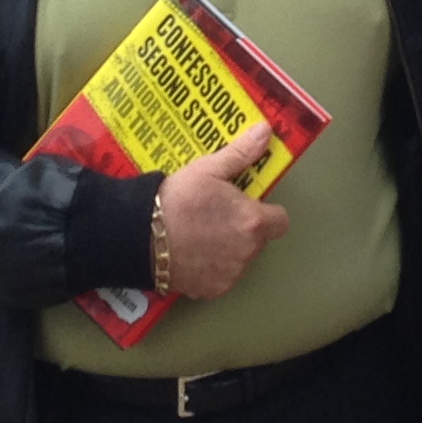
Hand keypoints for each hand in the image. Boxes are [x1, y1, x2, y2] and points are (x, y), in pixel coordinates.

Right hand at [155, 121, 284, 300]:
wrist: (140, 235)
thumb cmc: (177, 199)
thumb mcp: (208, 169)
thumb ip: (242, 153)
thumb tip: (266, 132)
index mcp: (253, 221)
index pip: (280, 221)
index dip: (266, 212)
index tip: (247, 205)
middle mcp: (248, 252)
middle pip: (258, 240)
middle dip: (244, 229)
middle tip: (217, 216)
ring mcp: (231, 274)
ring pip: (240, 259)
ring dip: (229, 249)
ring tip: (200, 234)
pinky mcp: (213, 291)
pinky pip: (221, 277)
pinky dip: (212, 268)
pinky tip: (192, 254)